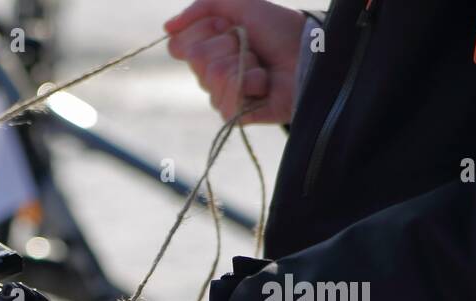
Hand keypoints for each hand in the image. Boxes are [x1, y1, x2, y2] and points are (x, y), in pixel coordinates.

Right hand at [165, 0, 305, 123]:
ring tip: (261, 65)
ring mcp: (221, 95)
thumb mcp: (240, 4)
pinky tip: (265, 83)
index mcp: (206, 48)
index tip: (228, 25)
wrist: (308, 51)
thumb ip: (202, 7)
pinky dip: (252, 83)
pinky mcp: (235, 114)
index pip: (179, 45)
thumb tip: (167, 27)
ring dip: (243, 63)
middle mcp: (209, 74)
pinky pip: (226, 99)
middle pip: (196, 59)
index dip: (204, 31)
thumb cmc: (279, 29)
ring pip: (212, 76)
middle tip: (249, 45)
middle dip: (227, 45)